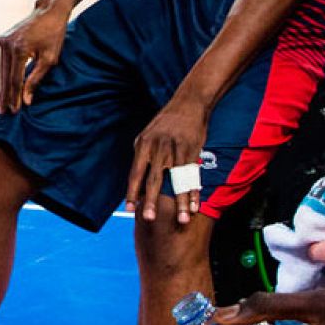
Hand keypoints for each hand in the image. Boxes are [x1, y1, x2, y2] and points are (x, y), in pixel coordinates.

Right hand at [0, 4, 68, 113]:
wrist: (49, 11)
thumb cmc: (54, 34)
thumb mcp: (50, 59)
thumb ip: (36, 80)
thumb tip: (26, 100)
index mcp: (20, 49)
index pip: (15, 80)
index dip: (15, 97)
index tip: (15, 111)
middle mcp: (7, 45)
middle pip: (5, 77)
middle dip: (5, 95)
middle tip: (2, 112)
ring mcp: (3, 41)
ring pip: (2, 70)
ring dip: (3, 87)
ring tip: (1, 104)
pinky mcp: (2, 39)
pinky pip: (3, 62)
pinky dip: (4, 75)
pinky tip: (4, 87)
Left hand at [125, 99, 207, 223]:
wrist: (188, 104)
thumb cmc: (164, 124)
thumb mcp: (146, 136)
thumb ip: (141, 157)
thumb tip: (136, 182)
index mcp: (143, 146)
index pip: (135, 174)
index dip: (132, 192)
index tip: (129, 209)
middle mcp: (159, 149)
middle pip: (155, 180)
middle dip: (152, 201)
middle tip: (149, 219)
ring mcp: (177, 150)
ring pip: (178, 181)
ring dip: (180, 202)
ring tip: (181, 220)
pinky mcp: (193, 151)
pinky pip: (193, 175)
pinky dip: (194, 192)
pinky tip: (194, 206)